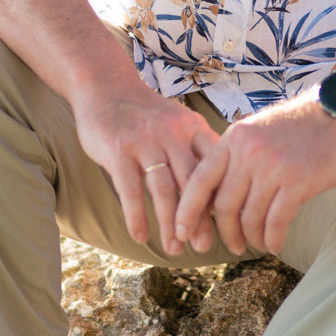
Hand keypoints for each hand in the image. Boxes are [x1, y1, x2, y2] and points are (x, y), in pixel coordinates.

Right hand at [72, 81, 221, 256]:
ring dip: (169, 223)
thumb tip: (220, 189)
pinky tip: (140, 236)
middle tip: (204, 246)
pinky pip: (130, 189)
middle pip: (192, 182)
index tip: (229, 224)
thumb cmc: (146, 114)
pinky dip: (136, 216)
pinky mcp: (118, 150)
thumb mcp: (178, 122)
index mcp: (193, 127)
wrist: (106, 86)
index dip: (223, 195)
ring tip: (174, 248)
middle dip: (199, 217)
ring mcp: (144, 141)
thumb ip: (196, 150)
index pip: (215, 166)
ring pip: (163, 189)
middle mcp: (172, 133)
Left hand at [175, 95, 335, 257]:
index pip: (200, 179)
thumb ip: (235, 157)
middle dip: (225, 232)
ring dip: (251, 238)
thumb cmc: (297, 126)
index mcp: (234, 138)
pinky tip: (275, 244)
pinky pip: (276, 222)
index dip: (187, 210)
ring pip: (249, 218)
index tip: (181, 232)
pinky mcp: (297, 182)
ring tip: (257, 244)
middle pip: (224, 205)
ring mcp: (272, 167)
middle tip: (232, 245)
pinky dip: (272, 239)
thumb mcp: (257, 130)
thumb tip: (215, 196)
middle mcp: (249, 152)